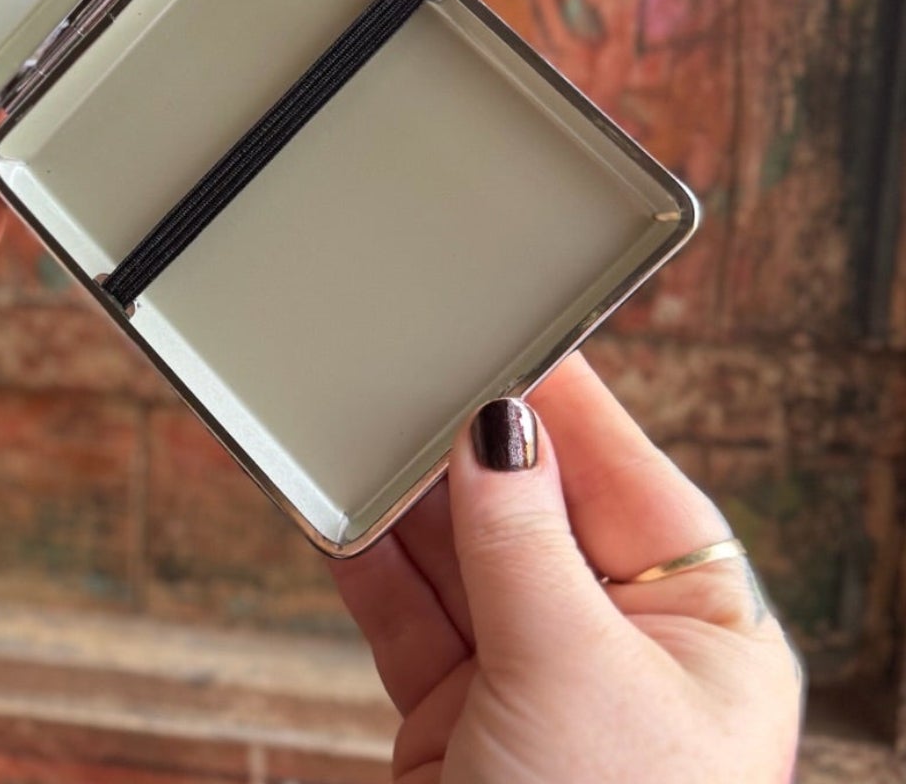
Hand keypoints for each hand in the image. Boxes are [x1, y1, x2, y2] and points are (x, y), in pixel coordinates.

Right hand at [333, 354, 802, 782]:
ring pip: (457, 551)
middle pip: (528, 503)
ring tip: (352, 423)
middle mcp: (618, 641)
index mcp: (701, 623)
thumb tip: (497, 422)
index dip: (558, 395)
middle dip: (462, 443)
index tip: (498, 320)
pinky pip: (407, 609)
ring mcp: (532, 675)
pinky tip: (332, 506)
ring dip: (402, 495)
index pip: (623, 470)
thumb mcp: (573, 671)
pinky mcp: (459, 711)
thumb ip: (522, 538)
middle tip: (402, 366)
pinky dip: (365, 560)